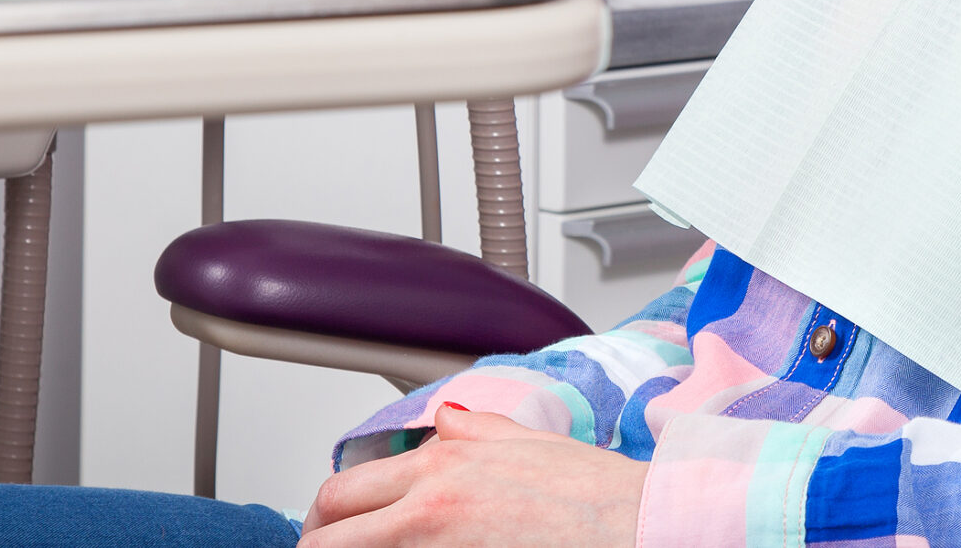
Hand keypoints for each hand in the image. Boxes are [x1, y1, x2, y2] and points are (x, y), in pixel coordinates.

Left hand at [302, 402, 648, 546]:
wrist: (641, 525)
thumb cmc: (600, 496)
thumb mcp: (534, 444)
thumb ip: (481, 432)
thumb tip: (446, 424)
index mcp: (445, 463)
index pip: (345, 491)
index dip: (325, 521)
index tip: (331, 534)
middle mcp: (429, 502)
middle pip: (328, 533)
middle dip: (318, 546)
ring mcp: (435, 544)